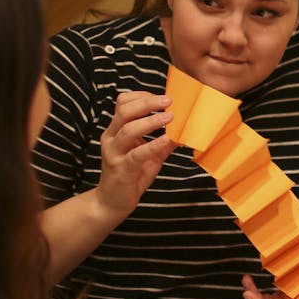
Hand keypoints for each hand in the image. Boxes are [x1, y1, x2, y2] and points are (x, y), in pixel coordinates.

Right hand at [97, 91, 177, 216]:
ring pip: (128, 130)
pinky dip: (152, 145)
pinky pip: (137, 154)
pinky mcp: (121, 169)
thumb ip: (164, 141)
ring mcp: (114, 153)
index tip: (163, 97)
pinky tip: (166, 140)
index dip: (142, 96)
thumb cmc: (130, 175)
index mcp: (116, 130)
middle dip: (147, 103)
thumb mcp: (149, 155)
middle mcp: (112, 138)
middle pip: (124, 111)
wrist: (112, 202)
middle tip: (168, 101)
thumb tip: (186, 130)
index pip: (122, 102)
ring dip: (151, 121)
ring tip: (170, 117)